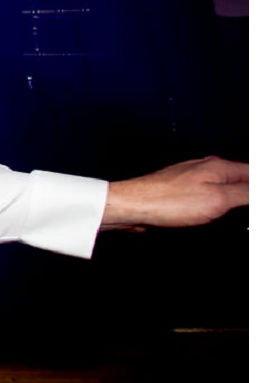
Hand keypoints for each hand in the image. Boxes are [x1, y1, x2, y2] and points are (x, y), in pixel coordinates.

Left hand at [102, 157, 247, 230]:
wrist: (132, 207)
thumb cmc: (167, 201)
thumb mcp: (218, 199)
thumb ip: (246, 193)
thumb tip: (258, 190)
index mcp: (219, 167)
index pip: (253, 172)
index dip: (257, 188)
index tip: (253, 201)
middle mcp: (206, 169)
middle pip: (240, 180)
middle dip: (247, 194)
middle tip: (245, 207)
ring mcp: (192, 180)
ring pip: (224, 188)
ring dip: (234, 200)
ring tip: (239, 208)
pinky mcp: (181, 193)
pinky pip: (207, 197)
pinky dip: (216, 206)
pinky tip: (216, 215)